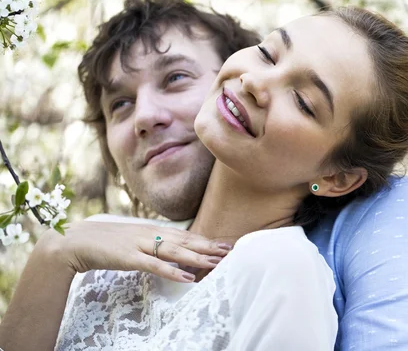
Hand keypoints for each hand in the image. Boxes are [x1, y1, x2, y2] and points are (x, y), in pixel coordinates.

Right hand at [37, 221, 230, 282]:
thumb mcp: (134, 238)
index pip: (185, 235)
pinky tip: (188, 278)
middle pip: (186, 241)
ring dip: (198, 257)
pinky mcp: (130, 258)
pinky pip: (155, 266)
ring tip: (217, 262)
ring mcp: (141, 245)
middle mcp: (151, 234)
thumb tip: (170, 249)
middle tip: (231, 250)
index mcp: (152, 230)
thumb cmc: (105, 241)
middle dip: (209, 246)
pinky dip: (173, 272)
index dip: (206, 240)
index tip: (225, 243)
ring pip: (175, 252)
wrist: (76, 241)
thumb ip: (152, 242)